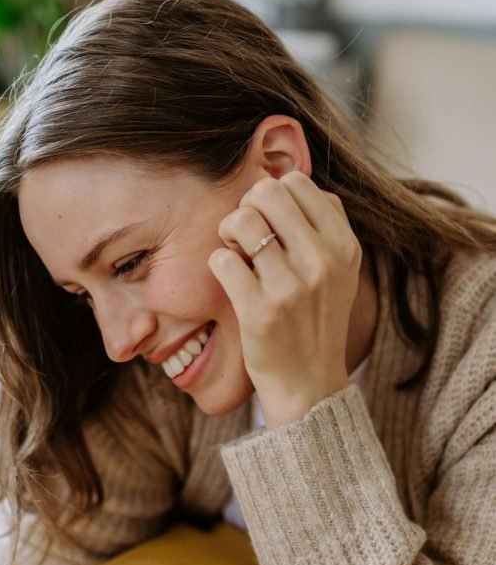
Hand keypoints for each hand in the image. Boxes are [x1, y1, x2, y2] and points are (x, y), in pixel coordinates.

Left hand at [208, 171, 361, 427]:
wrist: (310, 384)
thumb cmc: (315, 319)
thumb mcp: (340, 270)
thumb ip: (321, 226)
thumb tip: (282, 180)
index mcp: (345, 245)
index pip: (297, 182)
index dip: (273, 194)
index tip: (269, 221)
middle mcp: (323, 262)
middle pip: (267, 191)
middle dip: (247, 207)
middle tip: (245, 236)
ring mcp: (292, 288)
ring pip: (242, 220)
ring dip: (229, 232)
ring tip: (235, 253)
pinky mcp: (261, 312)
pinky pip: (222, 259)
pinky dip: (219, 264)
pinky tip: (230, 280)